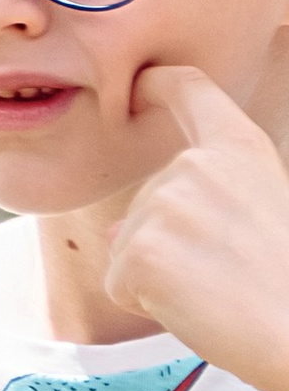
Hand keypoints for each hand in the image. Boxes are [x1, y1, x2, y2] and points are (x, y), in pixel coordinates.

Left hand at [106, 64, 288, 387]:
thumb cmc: (285, 285)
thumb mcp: (255, 219)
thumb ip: (196, 205)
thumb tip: (120, 227)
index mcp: (239, 148)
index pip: (191, 91)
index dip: (159, 83)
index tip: (142, 82)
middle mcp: (198, 164)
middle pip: (144, 201)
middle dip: (165, 245)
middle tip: (227, 273)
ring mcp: (167, 204)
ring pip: (126, 246)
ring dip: (156, 278)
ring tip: (215, 291)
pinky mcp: (141, 250)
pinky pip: (117, 283)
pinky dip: (144, 304)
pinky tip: (195, 308)